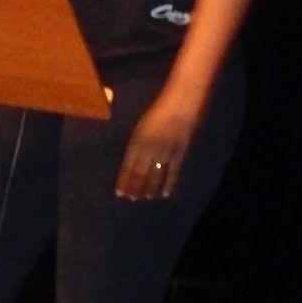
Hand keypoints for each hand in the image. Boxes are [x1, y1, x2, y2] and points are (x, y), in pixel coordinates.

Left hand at [115, 86, 203, 201]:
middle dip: (135, 188)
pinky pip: (173, 173)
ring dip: (150, 189)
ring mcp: (165, 153)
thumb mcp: (141, 126)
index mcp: (137, 141)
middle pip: (140, 174)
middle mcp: (149, 149)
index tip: (120, 193)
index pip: (128, 166)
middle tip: (132, 199)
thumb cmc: (158, 110)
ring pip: (156, 177)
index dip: (124, 181)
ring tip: (146, 197)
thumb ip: (136, 144)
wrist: (181, 103)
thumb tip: (132, 162)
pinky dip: (169, 184)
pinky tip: (164, 193)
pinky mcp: (179, 154)